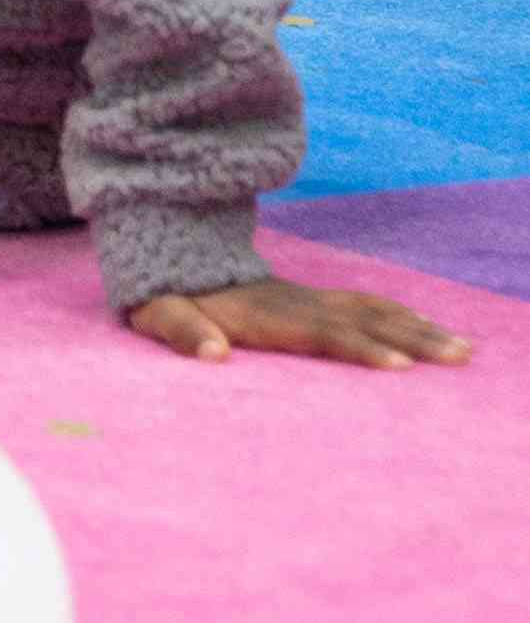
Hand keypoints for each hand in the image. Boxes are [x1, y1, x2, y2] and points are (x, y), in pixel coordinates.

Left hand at [127, 277, 473, 368]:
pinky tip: (428, 329)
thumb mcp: (161, 313)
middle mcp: (297, 304)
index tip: (399, 366)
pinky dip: (401, 316)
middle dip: (413, 339)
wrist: (171, 256)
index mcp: (266, 314)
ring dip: (418, 329)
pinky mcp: (313, 300)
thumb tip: (213, 354)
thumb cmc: (166, 297)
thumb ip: (183, 332)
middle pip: (363, 322)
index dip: (360, 348)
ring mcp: (308, 299)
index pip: (322, 333)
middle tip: (458, 357)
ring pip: (372, 312)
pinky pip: (365, 306)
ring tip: (461, 349)